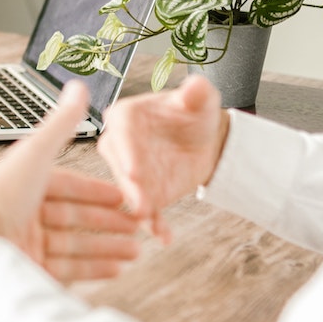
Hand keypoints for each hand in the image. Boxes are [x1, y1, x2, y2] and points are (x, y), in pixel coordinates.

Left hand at [0, 82, 140, 282]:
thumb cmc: (3, 197)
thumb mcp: (37, 153)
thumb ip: (62, 123)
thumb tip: (78, 86)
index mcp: (22, 183)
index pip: (66, 186)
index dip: (96, 191)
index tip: (124, 196)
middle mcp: (22, 213)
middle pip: (73, 217)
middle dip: (108, 221)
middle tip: (138, 225)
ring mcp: (26, 244)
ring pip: (75, 245)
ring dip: (108, 246)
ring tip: (136, 251)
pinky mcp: (29, 270)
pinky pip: (68, 270)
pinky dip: (95, 269)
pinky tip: (117, 269)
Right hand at [96, 73, 230, 243]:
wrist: (203, 141)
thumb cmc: (194, 114)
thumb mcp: (200, 100)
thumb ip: (197, 93)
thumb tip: (196, 86)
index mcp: (126, 116)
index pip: (121, 131)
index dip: (127, 151)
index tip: (134, 170)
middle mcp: (120, 145)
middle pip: (120, 165)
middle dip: (130, 185)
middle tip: (140, 202)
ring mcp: (129, 172)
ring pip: (130, 191)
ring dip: (139, 207)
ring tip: (151, 221)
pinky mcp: (143, 194)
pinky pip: (146, 210)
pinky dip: (154, 224)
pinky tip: (164, 236)